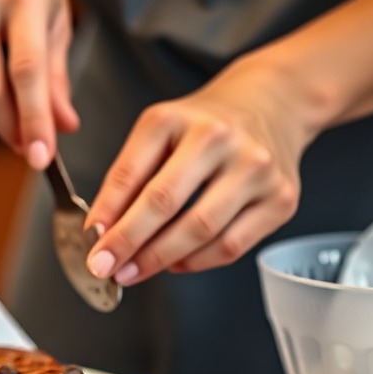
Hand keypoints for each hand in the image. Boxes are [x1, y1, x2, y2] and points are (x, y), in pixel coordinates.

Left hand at [84, 56, 315, 283]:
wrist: (270, 103)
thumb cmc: (203, 124)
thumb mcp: (158, 132)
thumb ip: (129, 177)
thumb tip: (103, 230)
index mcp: (175, 119)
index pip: (130, 173)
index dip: (106, 213)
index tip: (90, 243)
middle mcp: (218, 138)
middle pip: (165, 203)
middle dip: (129, 243)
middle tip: (105, 268)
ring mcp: (255, 168)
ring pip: (200, 230)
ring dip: (160, 259)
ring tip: (134, 270)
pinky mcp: (281, 198)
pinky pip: (232, 245)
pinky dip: (197, 262)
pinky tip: (175, 263)